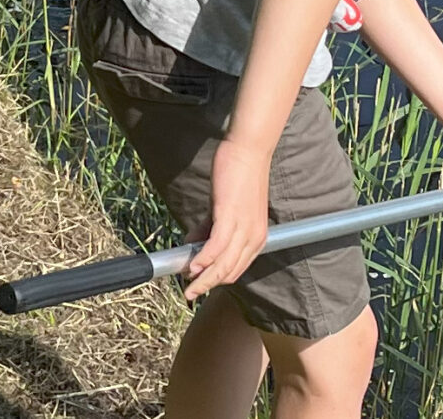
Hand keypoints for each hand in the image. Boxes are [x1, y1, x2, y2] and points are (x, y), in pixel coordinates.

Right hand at [182, 137, 273, 299]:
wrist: (249, 150)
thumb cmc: (238, 175)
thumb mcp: (225, 208)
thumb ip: (209, 228)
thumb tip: (191, 245)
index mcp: (256, 238)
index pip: (236, 270)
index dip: (215, 280)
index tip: (197, 284)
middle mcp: (253, 238)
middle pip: (229, 274)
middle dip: (207, 286)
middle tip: (188, 293)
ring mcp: (244, 229)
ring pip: (223, 266)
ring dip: (203, 279)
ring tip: (186, 285)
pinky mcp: (230, 217)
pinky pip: (216, 248)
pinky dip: (202, 259)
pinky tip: (191, 266)